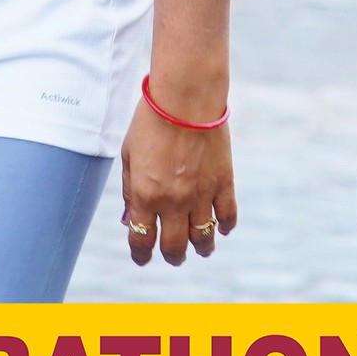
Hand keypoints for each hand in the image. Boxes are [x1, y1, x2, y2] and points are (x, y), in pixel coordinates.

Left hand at [120, 88, 237, 266]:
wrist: (185, 98)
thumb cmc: (151, 121)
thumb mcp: (129, 155)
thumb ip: (129, 189)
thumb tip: (129, 218)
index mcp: (145, 195)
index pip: (141, 240)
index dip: (140, 255)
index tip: (142, 257)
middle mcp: (172, 201)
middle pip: (174, 247)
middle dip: (172, 256)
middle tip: (174, 256)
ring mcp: (200, 195)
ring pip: (203, 239)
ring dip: (201, 248)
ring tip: (200, 249)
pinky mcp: (224, 183)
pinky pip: (227, 216)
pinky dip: (225, 226)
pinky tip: (221, 227)